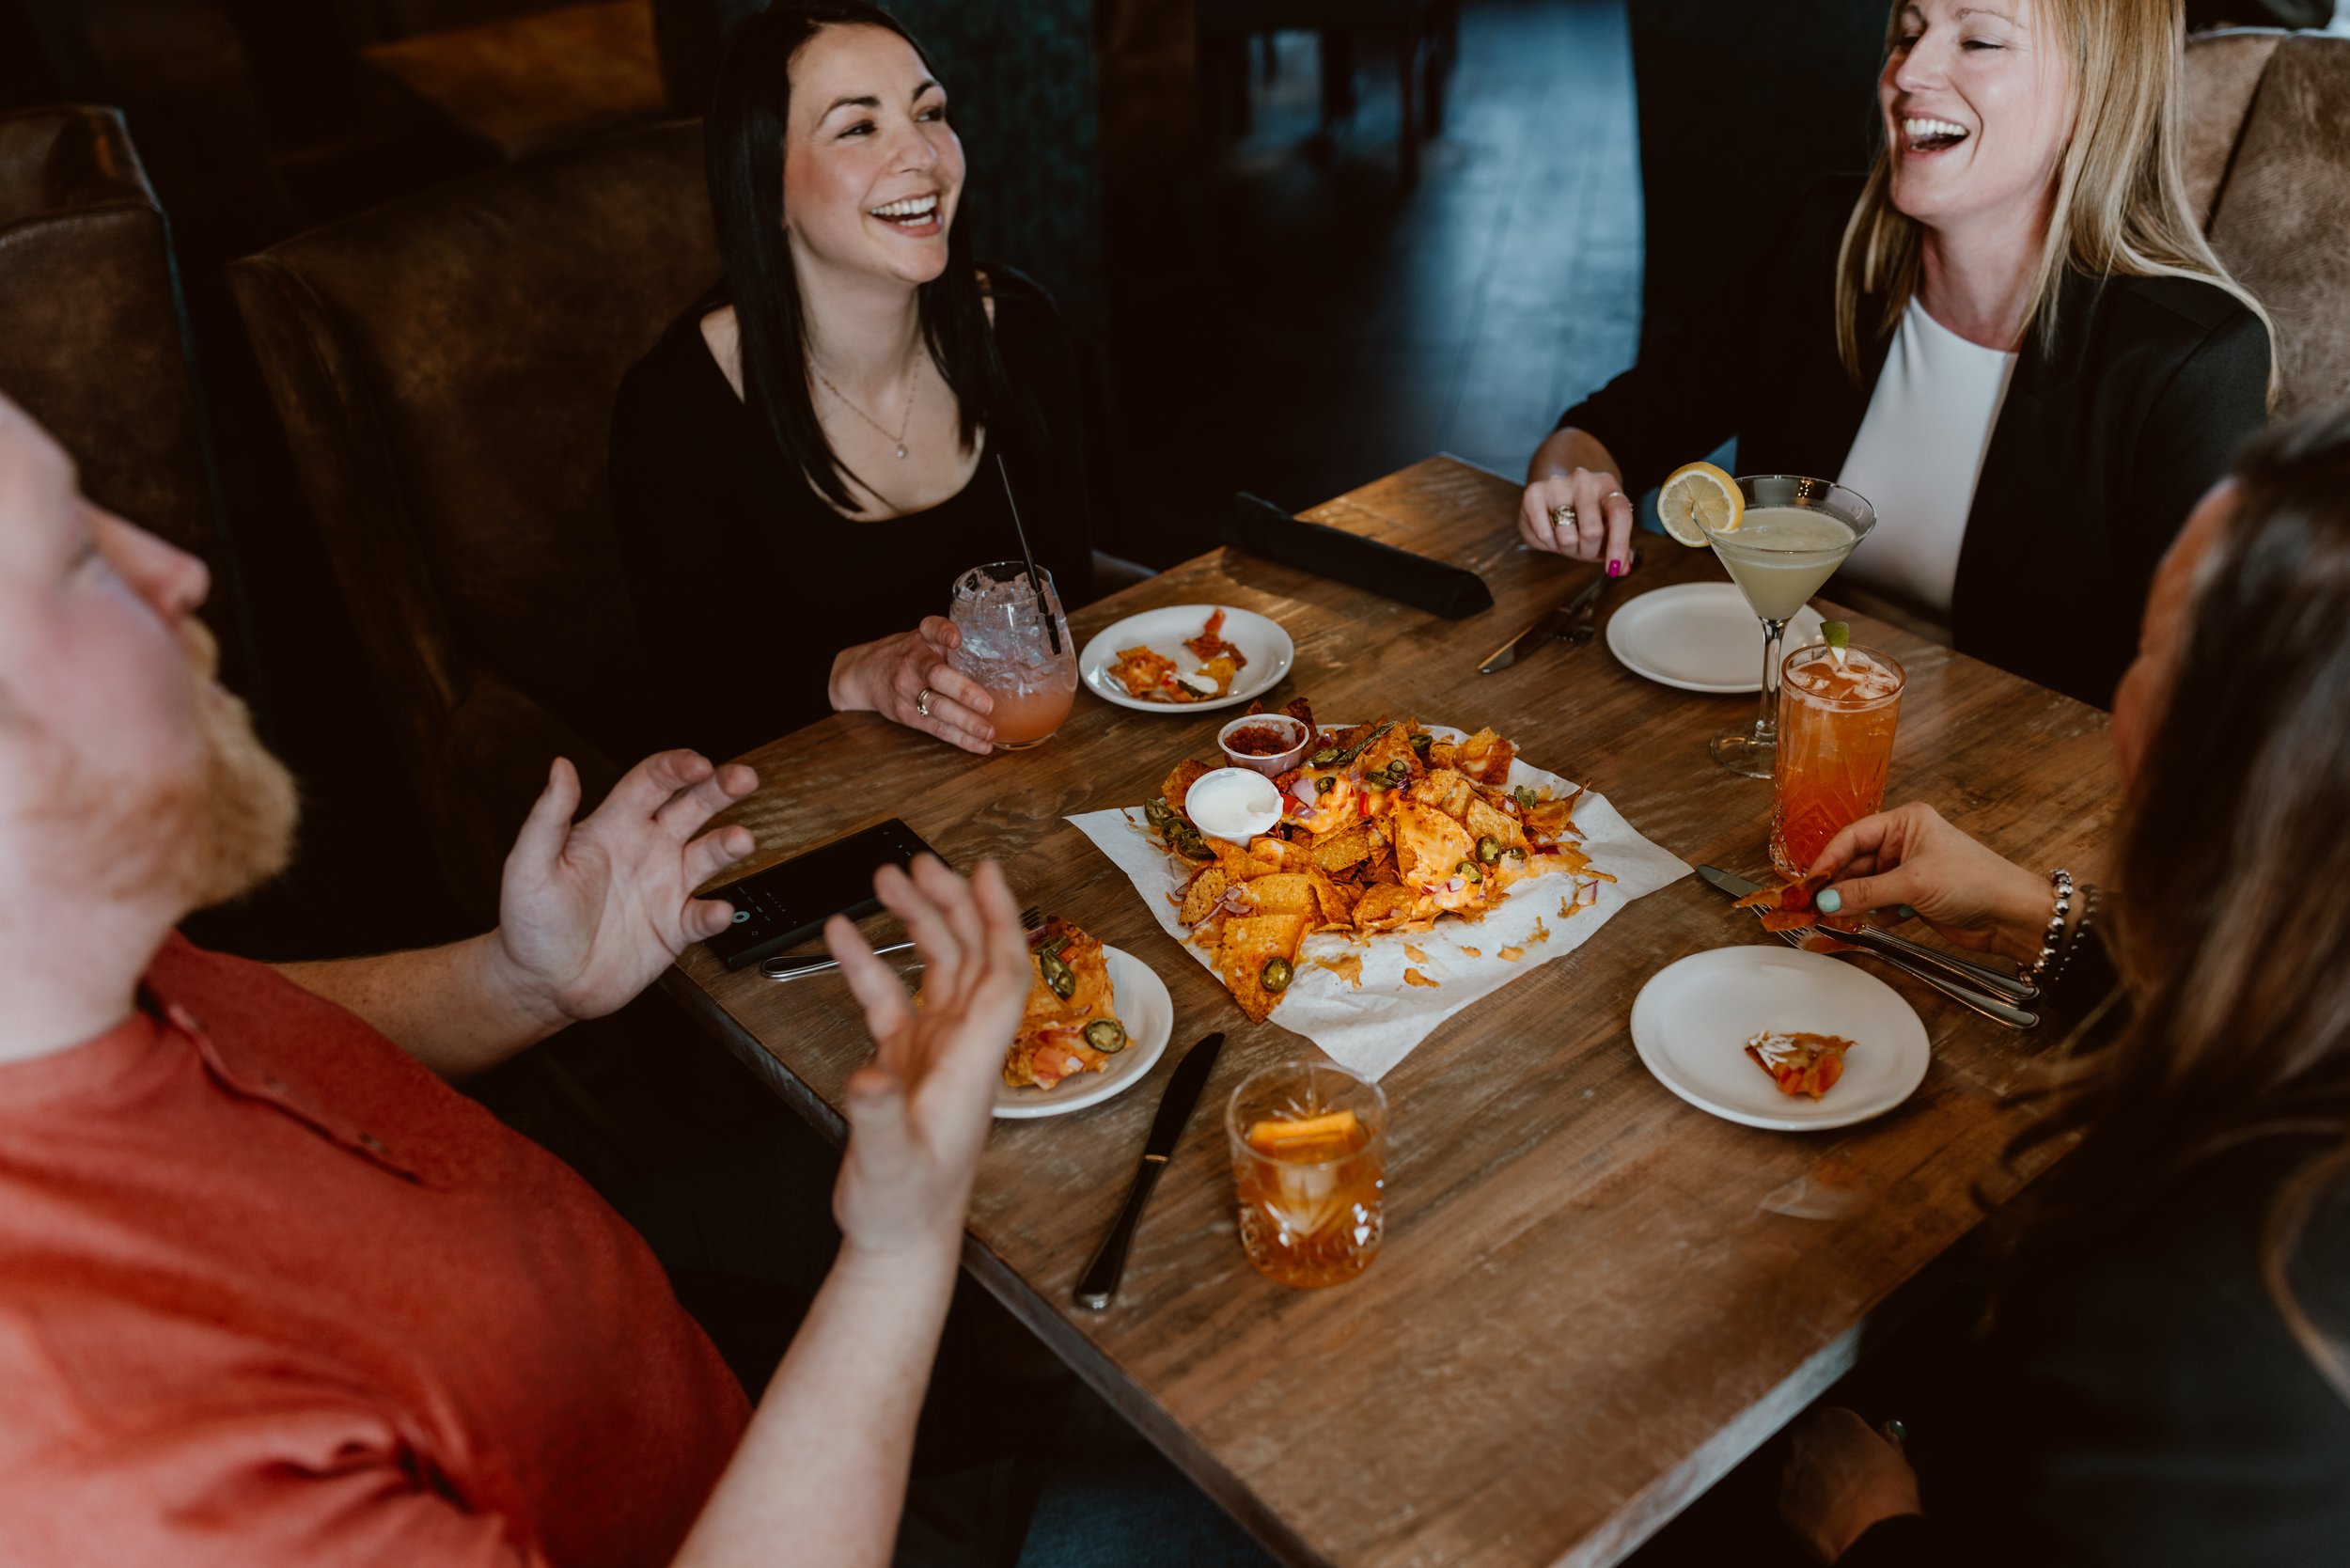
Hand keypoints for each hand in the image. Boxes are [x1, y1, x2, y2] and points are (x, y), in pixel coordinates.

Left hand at [493, 751, 758, 1026]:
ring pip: (710, 854)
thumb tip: (560, 766)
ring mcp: (666, 887)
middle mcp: (647, 849)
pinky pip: (704, 915)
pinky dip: (715, 913)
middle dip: (721, 787)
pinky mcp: (675, 927)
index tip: (699, 764)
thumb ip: (547, 816)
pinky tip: (716, 912)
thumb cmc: (531, 922)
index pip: (653, 782)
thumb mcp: (528, 865)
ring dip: (729, 843)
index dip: (677, 767)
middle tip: (744, 777)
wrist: (543, 983)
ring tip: (741, 840)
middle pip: (694, 805)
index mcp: (614, 826)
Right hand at [827, 856, 1030, 1257]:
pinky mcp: (903, 1063)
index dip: (1001, 919)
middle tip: (923, 863)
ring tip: (888, 880)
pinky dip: (869, 964)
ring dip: (917, 923)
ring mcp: (932, 1052)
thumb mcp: (887, 1161)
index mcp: (971, 1061)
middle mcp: (959, 1049)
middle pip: (971, 957)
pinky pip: (890, 998)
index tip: (986, 872)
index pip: (1002, 973)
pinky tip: (844, 935)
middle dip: (953, 904)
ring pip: (935, 969)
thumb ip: (875, 1116)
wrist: (897, 1240)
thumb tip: (869, 1075)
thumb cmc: (904, 1208)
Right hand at [830, 617, 995, 754]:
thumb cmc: (907, 654)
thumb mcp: (924, 638)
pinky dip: (960, 738)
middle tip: (987, 704)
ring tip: (989, 731)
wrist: (863, 673)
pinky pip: (936, 728)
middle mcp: (913, 662)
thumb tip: (1007, 657)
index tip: (956, 639)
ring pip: (937, 707)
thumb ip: (953, 644)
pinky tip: (981, 744)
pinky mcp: (907, 714)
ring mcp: (908, 690)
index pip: (932, 628)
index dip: (944, 632)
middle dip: (962, 691)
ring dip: (965, 722)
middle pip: (936, 675)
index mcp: (922, 638)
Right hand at [1520, 465, 1635, 570]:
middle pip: (1592, 532)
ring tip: (1567, 540)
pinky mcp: (1533, 493)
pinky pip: (1544, 535)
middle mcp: (1583, 479)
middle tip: (1585, 551)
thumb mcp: (1607, 528)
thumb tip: (1623, 568)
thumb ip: (1619, 548)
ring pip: (1566, 538)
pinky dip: (1548, 544)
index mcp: (1608, 485)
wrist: (1555, 496)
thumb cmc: (1586, 516)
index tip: (1614, 568)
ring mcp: (1557, 484)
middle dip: (1588, 552)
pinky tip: (1550, 533)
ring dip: (1568, 550)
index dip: (1618, 544)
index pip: (1619, 513)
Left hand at [1779, 1408, 1921, 1562]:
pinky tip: (1831, 1519)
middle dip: (1829, 1460)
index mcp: (1834, 1421)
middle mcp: (1806, 1440)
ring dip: (1817, 1483)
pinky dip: (1810, 1507)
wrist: (1872, 1534)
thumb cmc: (1888, 1494)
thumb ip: (1887, 1441)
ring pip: (1803, 1472)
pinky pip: (1797, 1499)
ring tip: (1844, 1505)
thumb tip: (1888, 1431)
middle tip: (1853, 1482)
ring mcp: (1792, 1470)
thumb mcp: (1898, 1460)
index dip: (1851, 1443)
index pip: (1837, 1423)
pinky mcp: (1784, 1499)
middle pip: (1814, 1444)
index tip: (1862, 1458)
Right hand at [1807, 802, 2051, 963]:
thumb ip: (1865, 892)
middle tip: (1814, 904)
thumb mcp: (1913, 883)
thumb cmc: (1973, 882)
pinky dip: (1873, 914)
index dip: (1829, 858)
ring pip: (1865, 885)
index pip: (1853, 836)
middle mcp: (1904, 842)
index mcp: (1905, 823)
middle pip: (1855, 862)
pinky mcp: (1913, 896)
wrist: (2010, 915)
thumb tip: (1825, 899)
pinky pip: (1878, 902)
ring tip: (1840, 916)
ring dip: (1855, 902)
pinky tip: (1875, 922)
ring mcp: (1908, 870)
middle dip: (1839, 885)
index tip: (1809, 882)